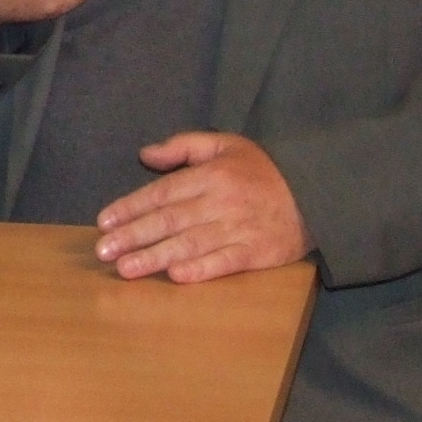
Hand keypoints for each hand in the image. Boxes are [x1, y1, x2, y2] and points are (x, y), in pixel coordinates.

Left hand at [95, 132, 308, 282]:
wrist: (318, 192)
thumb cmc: (264, 169)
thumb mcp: (225, 144)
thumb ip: (183, 146)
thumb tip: (145, 154)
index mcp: (211, 174)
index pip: (162, 193)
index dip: (131, 207)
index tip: (104, 221)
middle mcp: (221, 201)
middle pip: (169, 220)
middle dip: (133, 235)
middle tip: (103, 250)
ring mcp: (239, 228)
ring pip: (190, 244)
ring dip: (155, 257)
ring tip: (126, 268)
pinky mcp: (257, 252)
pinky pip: (225, 262)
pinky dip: (200, 270)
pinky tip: (175, 277)